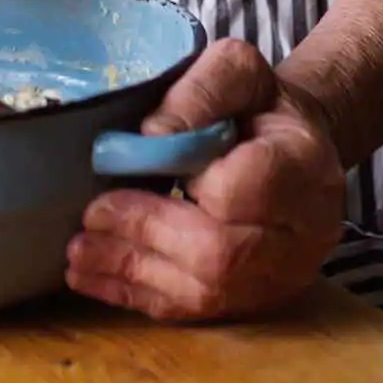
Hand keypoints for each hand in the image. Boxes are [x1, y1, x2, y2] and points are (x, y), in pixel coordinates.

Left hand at [66, 40, 344, 319]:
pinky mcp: (255, 299)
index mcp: (302, 164)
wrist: (293, 145)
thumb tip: (151, 136)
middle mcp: (303, 230)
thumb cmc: (258, 104)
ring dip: (133, 271)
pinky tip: (95, 278)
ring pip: (206, 292)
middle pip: (221, 254)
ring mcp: (282, 273)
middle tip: (91, 216)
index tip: (136, 163)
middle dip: (146, 234)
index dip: (184, 183)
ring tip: (78, 252)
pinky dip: (139, 295)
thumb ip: (200, 92)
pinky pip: (195, 310)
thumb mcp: (236, 71)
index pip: (241, 190)